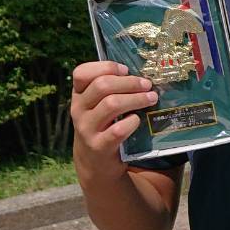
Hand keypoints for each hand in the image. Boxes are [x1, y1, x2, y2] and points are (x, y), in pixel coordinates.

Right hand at [70, 61, 158, 177]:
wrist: (95, 163)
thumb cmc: (102, 126)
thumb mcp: (97, 106)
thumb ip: (110, 89)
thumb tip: (141, 74)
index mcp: (79, 95)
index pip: (82, 73)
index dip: (105, 67)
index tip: (125, 69)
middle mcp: (78, 110)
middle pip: (102, 85)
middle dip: (129, 82)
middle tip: (147, 85)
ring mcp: (87, 129)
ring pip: (111, 104)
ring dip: (136, 99)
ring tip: (151, 98)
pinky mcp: (99, 146)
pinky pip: (118, 130)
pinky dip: (132, 122)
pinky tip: (138, 120)